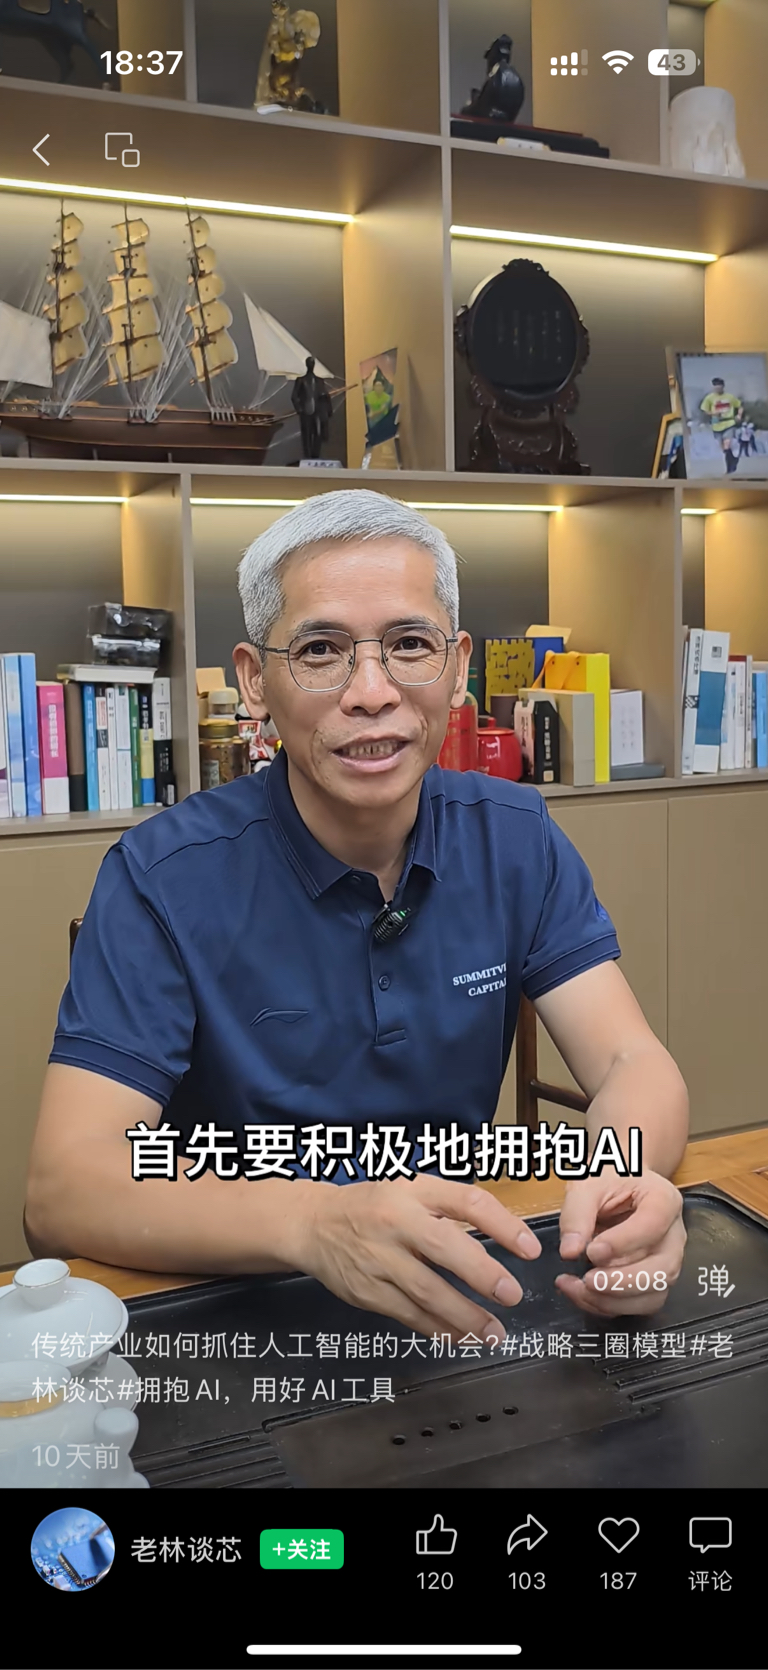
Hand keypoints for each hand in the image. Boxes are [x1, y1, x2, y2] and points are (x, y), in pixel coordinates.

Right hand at [293, 1176, 541, 1343]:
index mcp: (414, 1190)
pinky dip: (438, 1329)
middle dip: (481, 1273)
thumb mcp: (412, 1188)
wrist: (314, 1224)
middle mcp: (396, 1220)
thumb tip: (507, 1235)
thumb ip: (452, 1207)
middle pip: (443, 1247)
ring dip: (465, 1316)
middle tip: (512, 1294)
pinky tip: (461, 1338)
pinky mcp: (367, 1290)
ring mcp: (379, 1258)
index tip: (530, 1249)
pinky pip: (408, 1314)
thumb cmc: (376, 1205)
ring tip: (494, 1332)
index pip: (466, 1201)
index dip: (502, 1224)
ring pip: (427, 1291)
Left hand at [554, 1169, 685, 1315]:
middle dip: (622, 1282)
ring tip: (577, 1288)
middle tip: (587, 1280)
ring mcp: (667, 1260)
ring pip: (654, 1294)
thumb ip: (577, 1214)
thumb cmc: (609, 1180)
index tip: (592, 1250)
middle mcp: (674, 1234)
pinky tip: (583, 1294)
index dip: (623, 1242)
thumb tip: (570, 1251)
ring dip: (614, 1300)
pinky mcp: (654, 1281)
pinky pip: (640, 1304)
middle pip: (663, 1268)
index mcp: (663, 1200)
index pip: (653, 1224)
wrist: (621, 1184)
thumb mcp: (588, 1184)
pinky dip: (611, 1306)